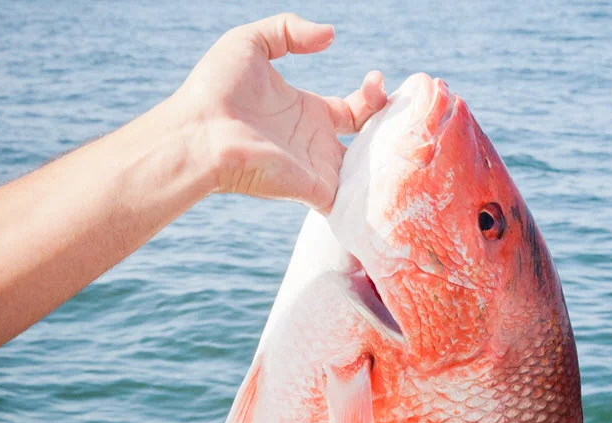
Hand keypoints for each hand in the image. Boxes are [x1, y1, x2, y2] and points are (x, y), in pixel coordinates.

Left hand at [175, 13, 386, 212]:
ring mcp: (317, 170)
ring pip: (368, 175)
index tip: (377, 79)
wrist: (198, 131)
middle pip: (369, 144)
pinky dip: (377, 196)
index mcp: (306, 111)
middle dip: (392, 129)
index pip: (354, 110)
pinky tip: (401, 172)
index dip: (373, 96)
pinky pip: (354, 203)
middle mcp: (316, 144)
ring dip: (392, 160)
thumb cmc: (215, 90)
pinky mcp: (314, 190)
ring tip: (413, 135)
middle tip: (399, 108)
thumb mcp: (250, 42)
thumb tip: (331, 36)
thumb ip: (289, 30)